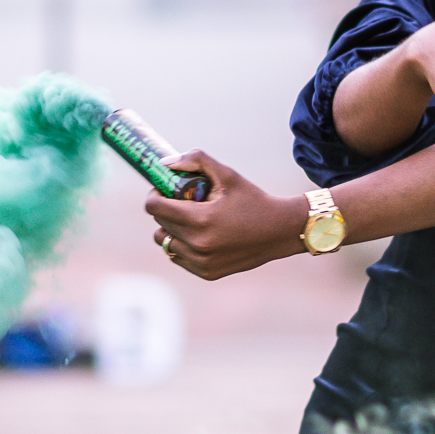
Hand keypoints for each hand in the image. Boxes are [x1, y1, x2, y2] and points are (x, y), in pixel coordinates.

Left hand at [145, 151, 309, 280]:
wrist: (279, 231)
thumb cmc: (253, 200)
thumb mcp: (227, 175)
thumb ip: (196, 161)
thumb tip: (165, 164)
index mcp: (200, 219)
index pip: (154, 208)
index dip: (155, 195)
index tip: (164, 189)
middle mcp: (198, 244)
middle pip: (159, 224)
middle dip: (165, 209)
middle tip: (180, 200)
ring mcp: (201, 262)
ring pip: (165, 243)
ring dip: (171, 229)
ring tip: (189, 219)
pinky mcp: (207, 272)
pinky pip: (178, 257)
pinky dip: (183, 245)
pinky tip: (199, 234)